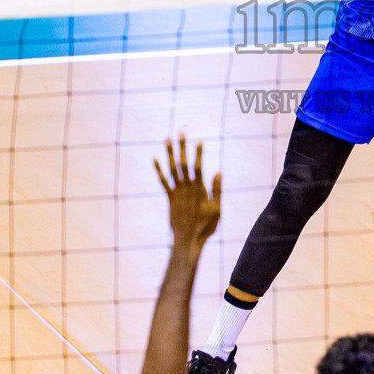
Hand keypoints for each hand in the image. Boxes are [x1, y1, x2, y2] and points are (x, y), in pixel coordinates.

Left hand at [154, 134, 221, 252]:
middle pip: (183, 163)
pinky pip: (163, 181)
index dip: (198, 153)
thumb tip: (218, 172)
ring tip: (167, 140)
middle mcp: (186, 188)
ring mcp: (177, 192)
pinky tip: (155, 159)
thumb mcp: (216, 209)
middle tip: (180, 132)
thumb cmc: (206, 227)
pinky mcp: (170, 198)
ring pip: (172, 169)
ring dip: (169, 153)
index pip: (198, 166)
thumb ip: (216, 190)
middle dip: (182, 147)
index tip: (199, 140)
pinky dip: (159, 170)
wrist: (188, 241)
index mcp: (199, 189)